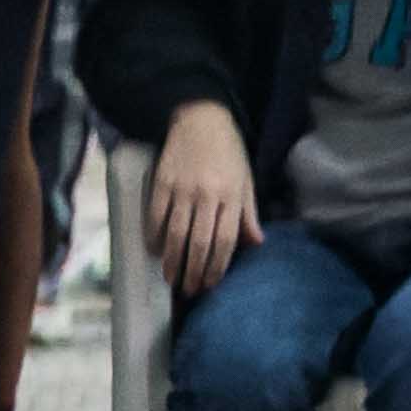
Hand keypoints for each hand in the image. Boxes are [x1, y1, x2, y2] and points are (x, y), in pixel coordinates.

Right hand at [149, 99, 259, 296]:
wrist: (200, 120)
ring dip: (172, 260)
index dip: (217, 266)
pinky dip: (154, 236)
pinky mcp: (162, 182)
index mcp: (232, 197)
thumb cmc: (228, 153)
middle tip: (189, 290)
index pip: (226, 240)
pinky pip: (156, 215)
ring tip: (170, 278)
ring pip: (176, 233)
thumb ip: (248, 214)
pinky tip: (154, 251)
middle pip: (199, 242)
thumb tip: (256, 244)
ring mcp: (183, 189)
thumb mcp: (246, 181)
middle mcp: (208, 196)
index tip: (210, 284)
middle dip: (194, 270)